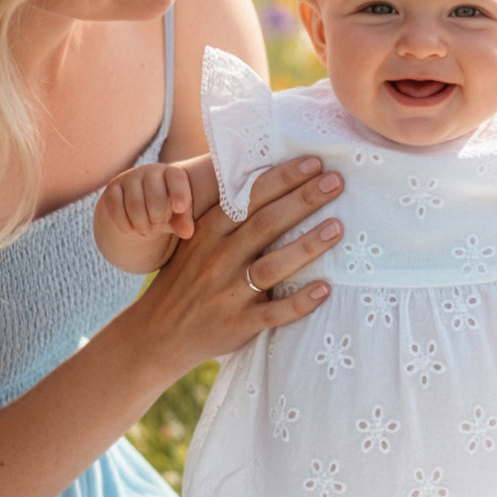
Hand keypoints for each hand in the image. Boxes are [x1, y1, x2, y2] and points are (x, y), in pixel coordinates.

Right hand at [99, 163, 195, 240]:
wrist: (139, 205)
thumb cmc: (165, 209)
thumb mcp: (177, 216)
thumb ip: (184, 222)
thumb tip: (187, 232)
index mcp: (171, 173)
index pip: (177, 179)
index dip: (179, 193)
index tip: (180, 208)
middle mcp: (150, 171)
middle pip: (155, 197)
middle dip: (158, 218)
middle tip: (158, 224)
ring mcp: (129, 177)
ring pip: (135, 205)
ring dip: (142, 224)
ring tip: (146, 230)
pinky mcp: (112, 188)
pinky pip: (115, 207)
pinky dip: (124, 223)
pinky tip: (130, 229)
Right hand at [130, 157, 344, 373]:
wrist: (158, 333)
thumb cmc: (187, 279)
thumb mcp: (196, 241)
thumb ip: (227, 217)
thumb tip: (272, 183)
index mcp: (208, 232)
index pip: (249, 198)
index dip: (282, 178)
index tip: (314, 162)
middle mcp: (218, 259)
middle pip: (266, 224)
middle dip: (303, 200)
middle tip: (336, 182)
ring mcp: (228, 293)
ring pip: (272, 266)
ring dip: (307, 246)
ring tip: (337, 227)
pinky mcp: (238, 324)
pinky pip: (274, 313)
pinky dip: (300, 302)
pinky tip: (324, 288)